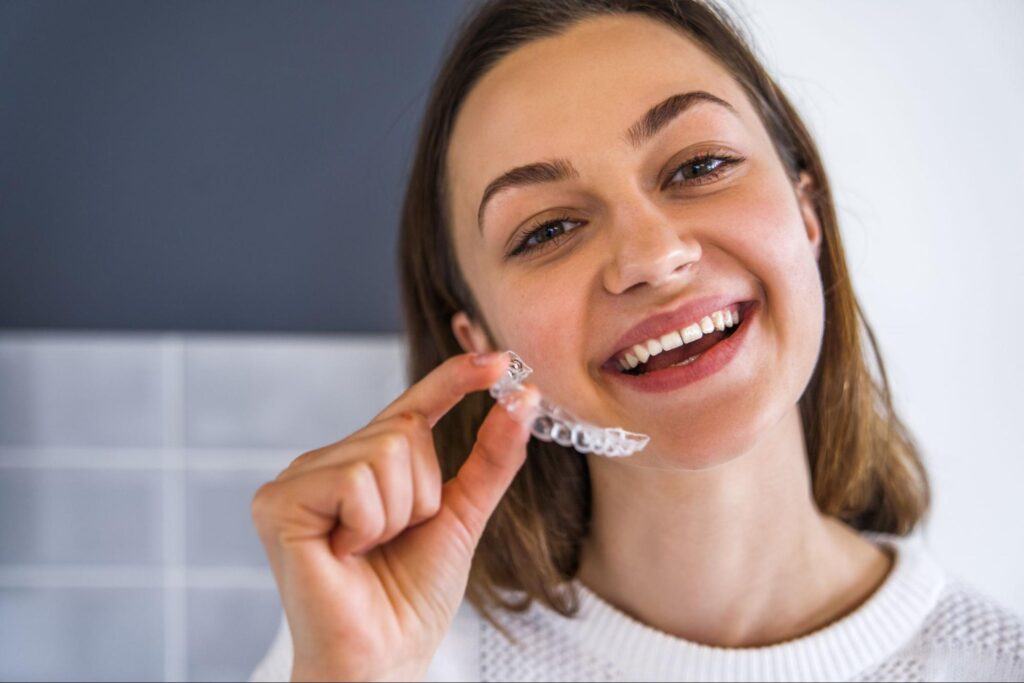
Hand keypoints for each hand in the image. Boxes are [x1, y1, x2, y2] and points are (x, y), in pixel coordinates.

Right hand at [250, 351, 538, 681]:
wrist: (382, 657)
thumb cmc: (410, 597)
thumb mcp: (462, 515)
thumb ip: (490, 457)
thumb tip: (522, 398)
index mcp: (360, 465)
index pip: (411, 408)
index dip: (452, 380)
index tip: (499, 359)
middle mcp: (323, 464)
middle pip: (403, 431)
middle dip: (421, 495)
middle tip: (392, 542)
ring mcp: (295, 479)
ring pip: (384, 449)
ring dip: (398, 512)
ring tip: (368, 551)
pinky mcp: (278, 503)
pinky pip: (356, 477)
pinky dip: (369, 522)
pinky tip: (345, 553)